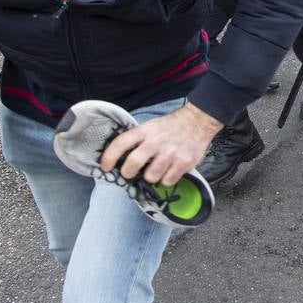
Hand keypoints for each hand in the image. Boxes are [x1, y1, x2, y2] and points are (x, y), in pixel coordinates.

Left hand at [100, 103, 222, 186]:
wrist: (197, 121)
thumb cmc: (171, 126)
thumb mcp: (151, 126)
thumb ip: (138, 139)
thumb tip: (121, 158)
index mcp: (145, 131)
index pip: (121, 144)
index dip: (109, 157)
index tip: (105, 167)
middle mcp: (156, 142)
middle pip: (132, 164)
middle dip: (128, 173)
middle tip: (130, 173)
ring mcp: (170, 153)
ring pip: (150, 177)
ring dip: (150, 177)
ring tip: (155, 169)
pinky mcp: (183, 163)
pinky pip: (167, 181)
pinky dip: (166, 179)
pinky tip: (168, 171)